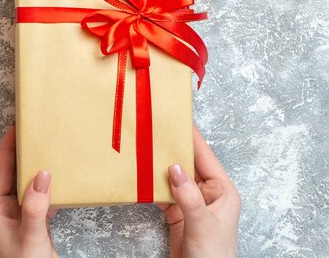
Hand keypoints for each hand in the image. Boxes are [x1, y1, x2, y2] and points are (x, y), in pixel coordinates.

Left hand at [0, 124, 57, 257]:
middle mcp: (4, 209)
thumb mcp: (29, 236)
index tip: (17, 125)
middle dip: (24, 152)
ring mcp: (18, 215)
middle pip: (13, 172)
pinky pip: (40, 197)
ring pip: (28, 183)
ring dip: (38, 167)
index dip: (9, 146)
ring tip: (49, 147)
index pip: (1, 169)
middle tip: (36, 130)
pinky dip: (50, 186)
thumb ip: (35, 207)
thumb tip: (42, 174)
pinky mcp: (33, 222)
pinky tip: (60, 177)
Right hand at [158, 126, 240, 257]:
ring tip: (145, 148)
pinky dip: (152, 183)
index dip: (192, 138)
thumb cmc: (214, 256)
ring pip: (173, 176)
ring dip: (159, 165)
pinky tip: (141, 175)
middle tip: (155, 130)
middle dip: (172, 148)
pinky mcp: (176, 212)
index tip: (178, 119)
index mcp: (222, 190)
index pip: (205, 157)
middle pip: (187, 163)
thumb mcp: (202, 224)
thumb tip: (175, 168)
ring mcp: (191, 201)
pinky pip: (162, 191)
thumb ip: (188, 196)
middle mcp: (207, 192)